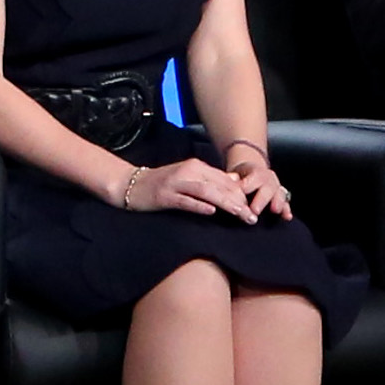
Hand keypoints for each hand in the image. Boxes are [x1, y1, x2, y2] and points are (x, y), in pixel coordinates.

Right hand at [115, 151, 264, 219]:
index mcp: (196, 166)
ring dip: (225, 204)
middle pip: (219, 186)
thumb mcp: (188, 177)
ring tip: (240, 215)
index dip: (241, 194)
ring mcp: (176, 183)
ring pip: (206, 192)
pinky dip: (199, 205)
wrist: (130, 184)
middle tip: (252, 218)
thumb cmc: (162, 183)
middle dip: (238, 202)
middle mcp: (188, 172)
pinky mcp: (165, 196)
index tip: (253, 208)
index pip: (225, 180)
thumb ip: (210, 180)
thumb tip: (235, 182)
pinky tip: (212, 212)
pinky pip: (185, 201)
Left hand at [210, 141, 296, 221]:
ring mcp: (277, 188)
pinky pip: (286, 203)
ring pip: (280, 193)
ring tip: (275, 211)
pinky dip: (286, 210)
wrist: (252, 172)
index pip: (252, 179)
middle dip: (262, 199)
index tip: (241, 193)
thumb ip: (232, 180)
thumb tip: (229, 181)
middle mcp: (269, 179)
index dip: (247, 186)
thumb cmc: (240, 177)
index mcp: (256, 173)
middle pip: (267, 188)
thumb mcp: (235, 175)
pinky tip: (287, 217)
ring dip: (278, 202)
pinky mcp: (281, 198)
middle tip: (255, 210)